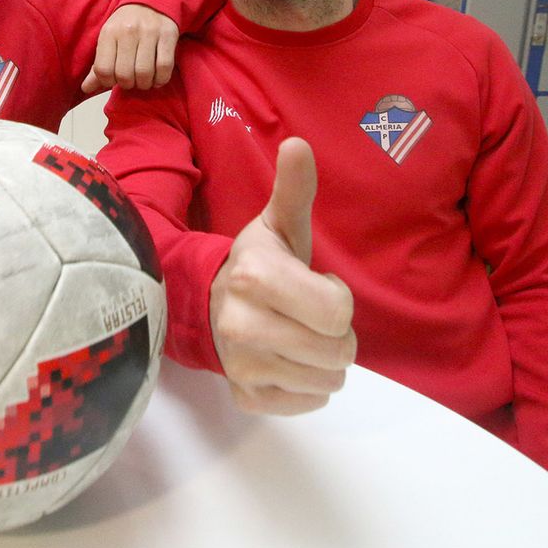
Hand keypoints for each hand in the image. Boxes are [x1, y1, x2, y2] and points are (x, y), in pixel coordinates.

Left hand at [82, 3, 178, 93]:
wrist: (151, 1)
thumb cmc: (126, 26)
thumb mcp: (108, 40)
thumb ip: (98, 66)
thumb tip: (86, 88)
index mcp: (109, 32)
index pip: (103, 69)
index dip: (108, 82)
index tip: (115, 80)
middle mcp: (128, 31)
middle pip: (124, 74)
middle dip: (128, 85)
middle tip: (131, 81)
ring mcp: (149, 32)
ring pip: (145, 73)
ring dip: (144, 84)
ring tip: (144, 80)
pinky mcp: (168, 35)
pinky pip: (164, 66)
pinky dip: (161, 79)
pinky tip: (157, 78)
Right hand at [210, 137, 355, 414]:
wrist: (209, 305)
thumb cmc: (260, 264)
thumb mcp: (278, 225)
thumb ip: (293, 190)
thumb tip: (298, 144)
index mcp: (255, 278)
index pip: (338, 314)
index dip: (336, 300)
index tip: (315, 287)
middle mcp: (243, 326)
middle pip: (338, 352)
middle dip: (335, 334)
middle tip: (308, 315)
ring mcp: (243, 366)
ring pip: (328, 380)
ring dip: (323, 360)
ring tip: (297, 335)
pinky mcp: (247, 398)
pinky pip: (307, 403)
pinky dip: (306, 386)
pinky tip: (287, 361)